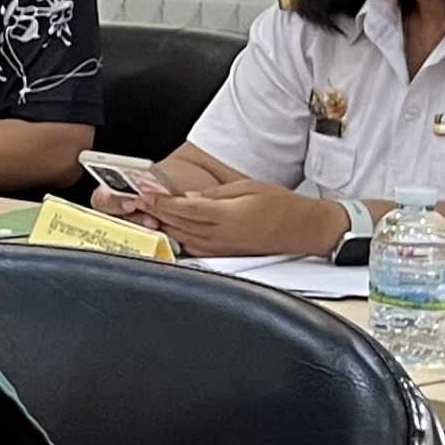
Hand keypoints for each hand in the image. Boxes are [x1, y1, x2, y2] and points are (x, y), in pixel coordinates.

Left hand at [141, 166, 347, 260]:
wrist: (305, 229)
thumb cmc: (282, 206)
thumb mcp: (247, 188)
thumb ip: (215, 195)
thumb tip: (187, 198)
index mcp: (229, 216)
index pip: (185, 209)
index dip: (162, 203)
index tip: (146, 195)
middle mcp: (223, 236)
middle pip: (180, 225)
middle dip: (157, 214)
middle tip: (139, 203)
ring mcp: (224, 248)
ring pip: (184, 238)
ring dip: (165, 226)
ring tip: (149, 215)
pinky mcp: (227, 255)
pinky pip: (195, 248)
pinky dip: (180, 238)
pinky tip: (172, 229)